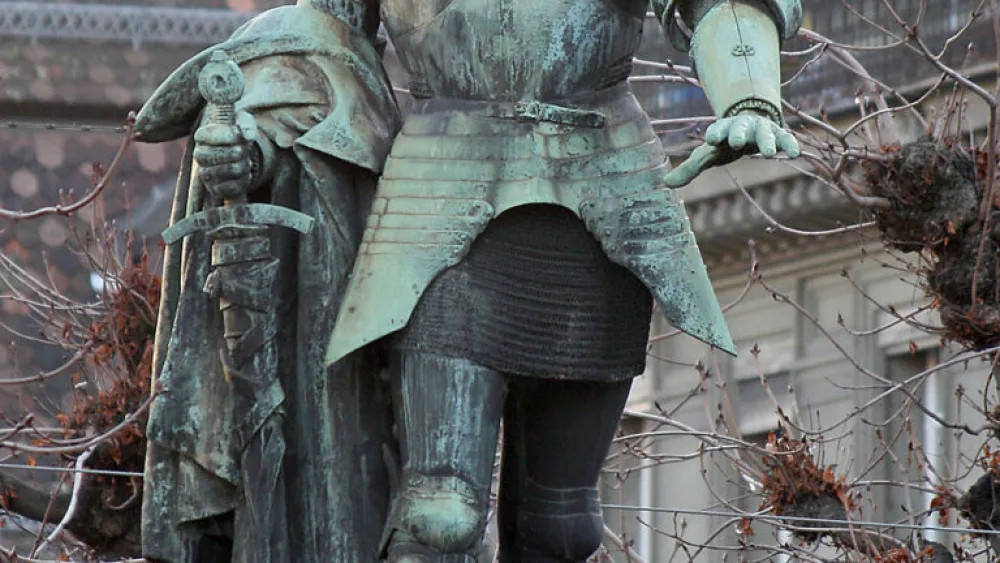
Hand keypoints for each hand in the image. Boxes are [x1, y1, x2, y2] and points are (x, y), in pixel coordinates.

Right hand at [194, 121, 251, 201]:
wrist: (243, 153)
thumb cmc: (241, 133)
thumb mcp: (245, 122)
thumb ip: (247, 125)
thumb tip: (249, 136)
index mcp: (202, 136)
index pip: (204, 136)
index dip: (225, 136)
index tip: (241, 137)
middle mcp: (199, 155)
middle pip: (213, 156)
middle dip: (237, 153)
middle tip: (245, 150)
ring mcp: (205, 173)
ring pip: (224, 171)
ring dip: (243, 166)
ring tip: (247, 162)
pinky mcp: (215, 189)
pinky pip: (229, 188)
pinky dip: (243, 181)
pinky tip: (246, 174)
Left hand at [663, 112, 799, 187]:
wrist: (750, 121)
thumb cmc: (724, 143)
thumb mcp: (708, 154)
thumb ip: (690, 168)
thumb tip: (666, 183)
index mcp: (722, 129)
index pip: (717, 130)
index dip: (715, 133)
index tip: (710, 138)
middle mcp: (742, 126)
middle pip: (739, 128)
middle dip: (737, 134)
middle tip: (736, 142)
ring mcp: (761, 129)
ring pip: (764, 133)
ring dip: (767, 142)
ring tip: (770, 154)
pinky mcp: (778, 134)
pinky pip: (785, 138)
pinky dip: (790, 144)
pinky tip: (796, 154)